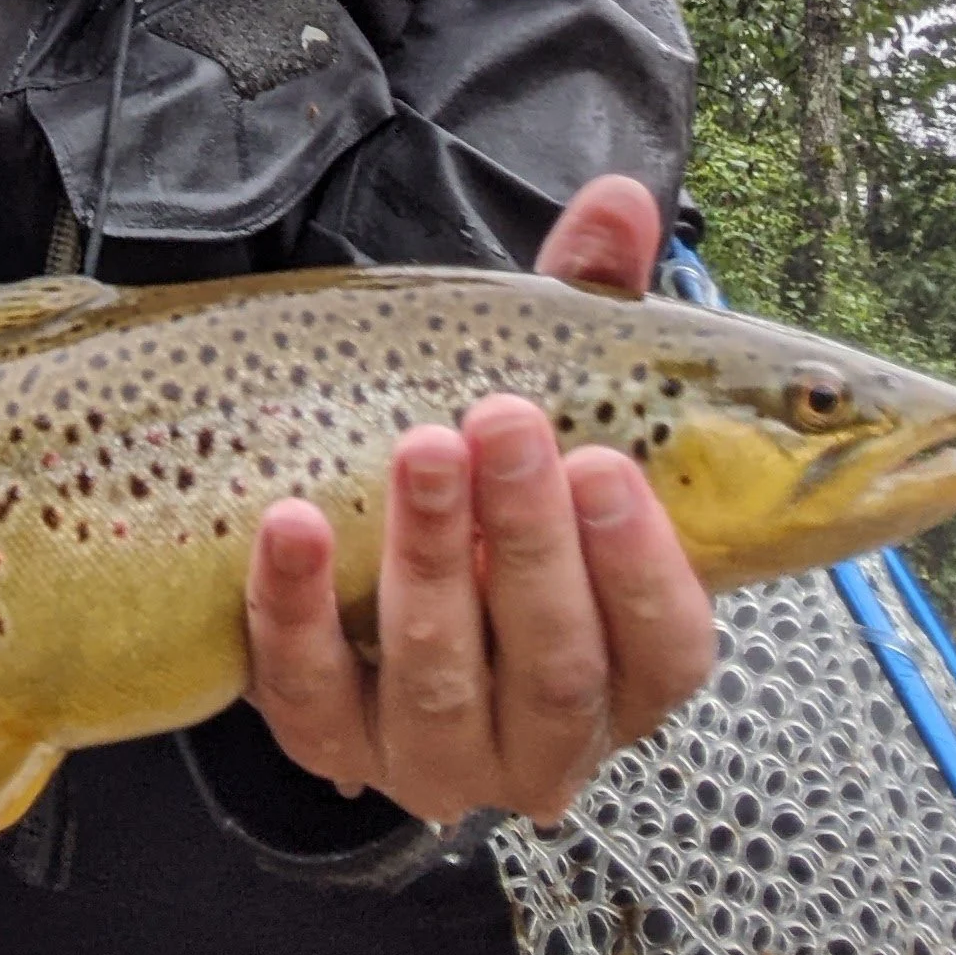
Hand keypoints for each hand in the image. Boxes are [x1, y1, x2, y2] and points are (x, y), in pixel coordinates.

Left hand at [243, 178, 719, 828]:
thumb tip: (620, 201)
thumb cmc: (487, 491)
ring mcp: (433, 753)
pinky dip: (294, 606)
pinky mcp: (326, 743)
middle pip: (555, 666)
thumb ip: (588, 309)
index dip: (644, 565)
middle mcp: (544, 734)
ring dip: (429, 558)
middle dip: (528, 540)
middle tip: (500, 423)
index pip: (668, 648)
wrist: (358, 590)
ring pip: (439, 683)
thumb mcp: (544, 399)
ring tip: (416, 449)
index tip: (605, 462)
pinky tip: (287, 520)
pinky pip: (305, 692)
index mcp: (627, 663)